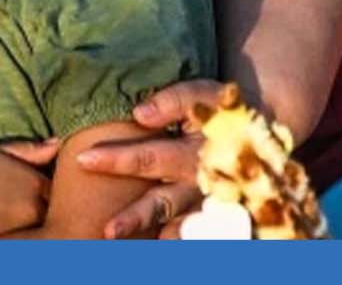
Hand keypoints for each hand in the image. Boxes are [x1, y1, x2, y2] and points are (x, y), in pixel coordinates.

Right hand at [0, 138, 59, 238]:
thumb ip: (30, 150)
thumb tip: (57, 143)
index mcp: (36, 184)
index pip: (56, 192)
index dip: (45, 189)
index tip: (29, 186)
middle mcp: (34, 210)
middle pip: (48, 212)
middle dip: (38, 208)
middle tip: (12, 201)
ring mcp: (20, 231)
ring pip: (34, 229)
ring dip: (25, 222)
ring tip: (0, 211)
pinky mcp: (6, 245)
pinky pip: (19, 241)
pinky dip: (14, 235)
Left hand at [76, 79, 223, 238]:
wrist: (258, 130)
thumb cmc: (218, 109)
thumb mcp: (203, 95)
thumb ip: (174, 101)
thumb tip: (139, 115)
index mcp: (195, 152)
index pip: (150, 157)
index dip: (117, 159)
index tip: (83, 160)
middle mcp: (201, 182)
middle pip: (163, 202)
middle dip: (135, 217)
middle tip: (108, 231)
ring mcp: (206, 203)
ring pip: (177, 224)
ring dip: (152, 235)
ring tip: (122, 245)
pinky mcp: (210, 214)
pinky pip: (192, 234)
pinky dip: (174, 241)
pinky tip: (154, 248)